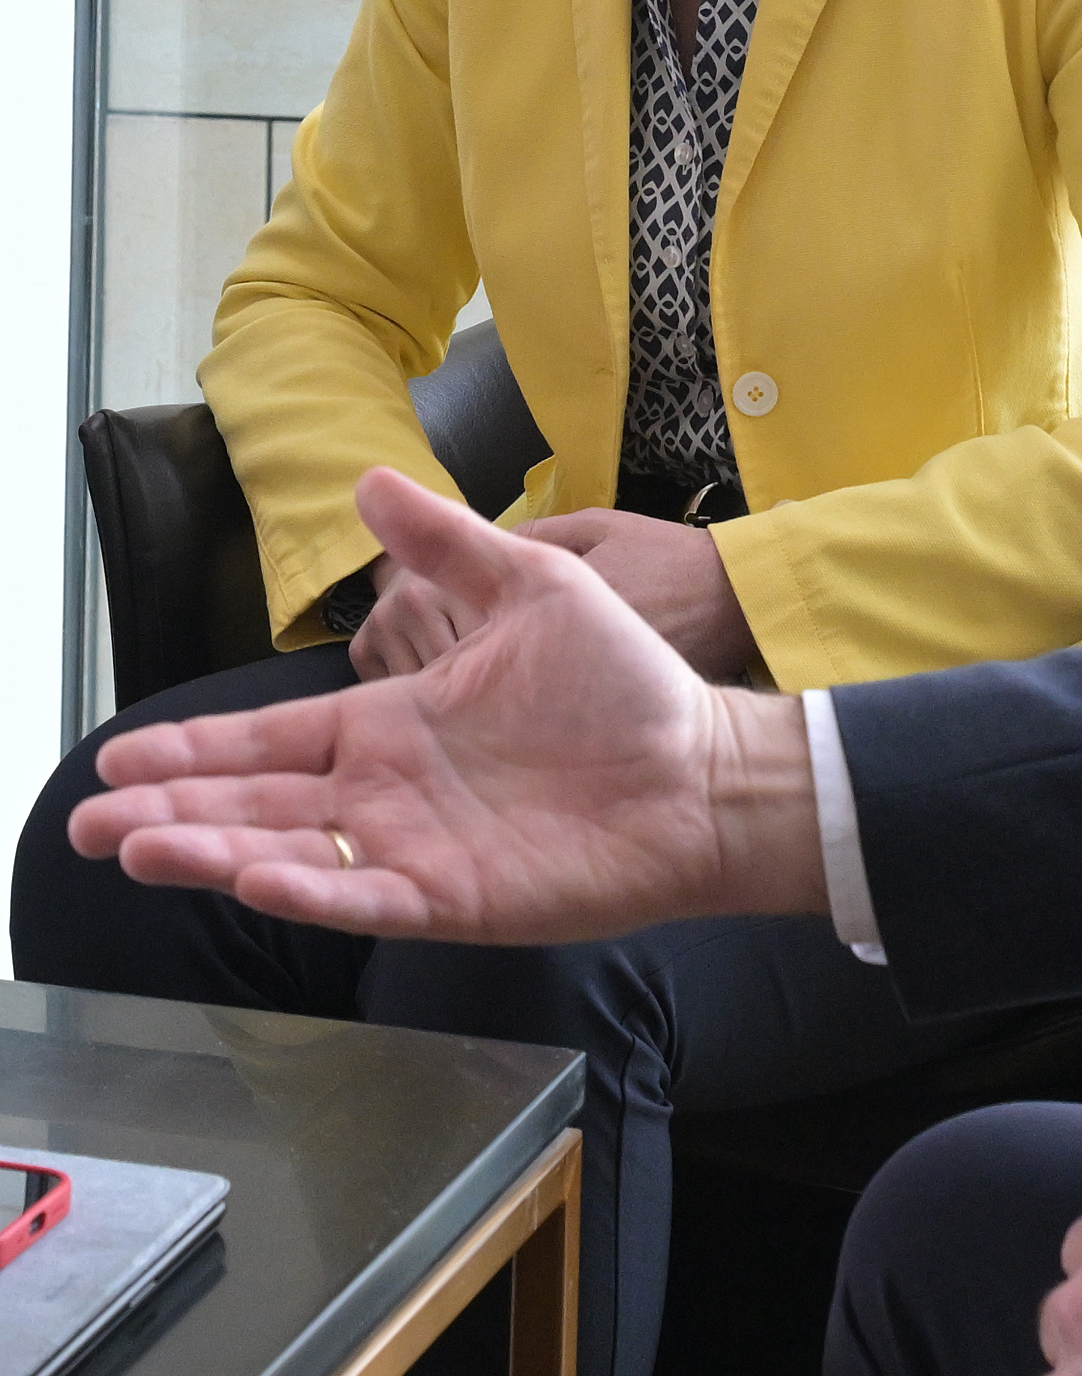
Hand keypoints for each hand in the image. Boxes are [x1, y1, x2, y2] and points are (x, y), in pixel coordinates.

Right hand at [69, 467, 826, 943]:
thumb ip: (448, 542)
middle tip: (86, 819)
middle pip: (255, 801)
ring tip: (135, 844)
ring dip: (212, 849)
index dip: (197, 745)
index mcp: (396, 723)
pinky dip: (309, 886)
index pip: (273, 738)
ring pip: (288, 852)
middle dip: (169, 809)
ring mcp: (414, 847)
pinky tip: (252, 873)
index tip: (122, 755)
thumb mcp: (532, 587)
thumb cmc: (625, 683)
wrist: (701, 762)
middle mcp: (389, 790)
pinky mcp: (454, 896)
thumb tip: (370, 479)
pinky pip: (364, 895)